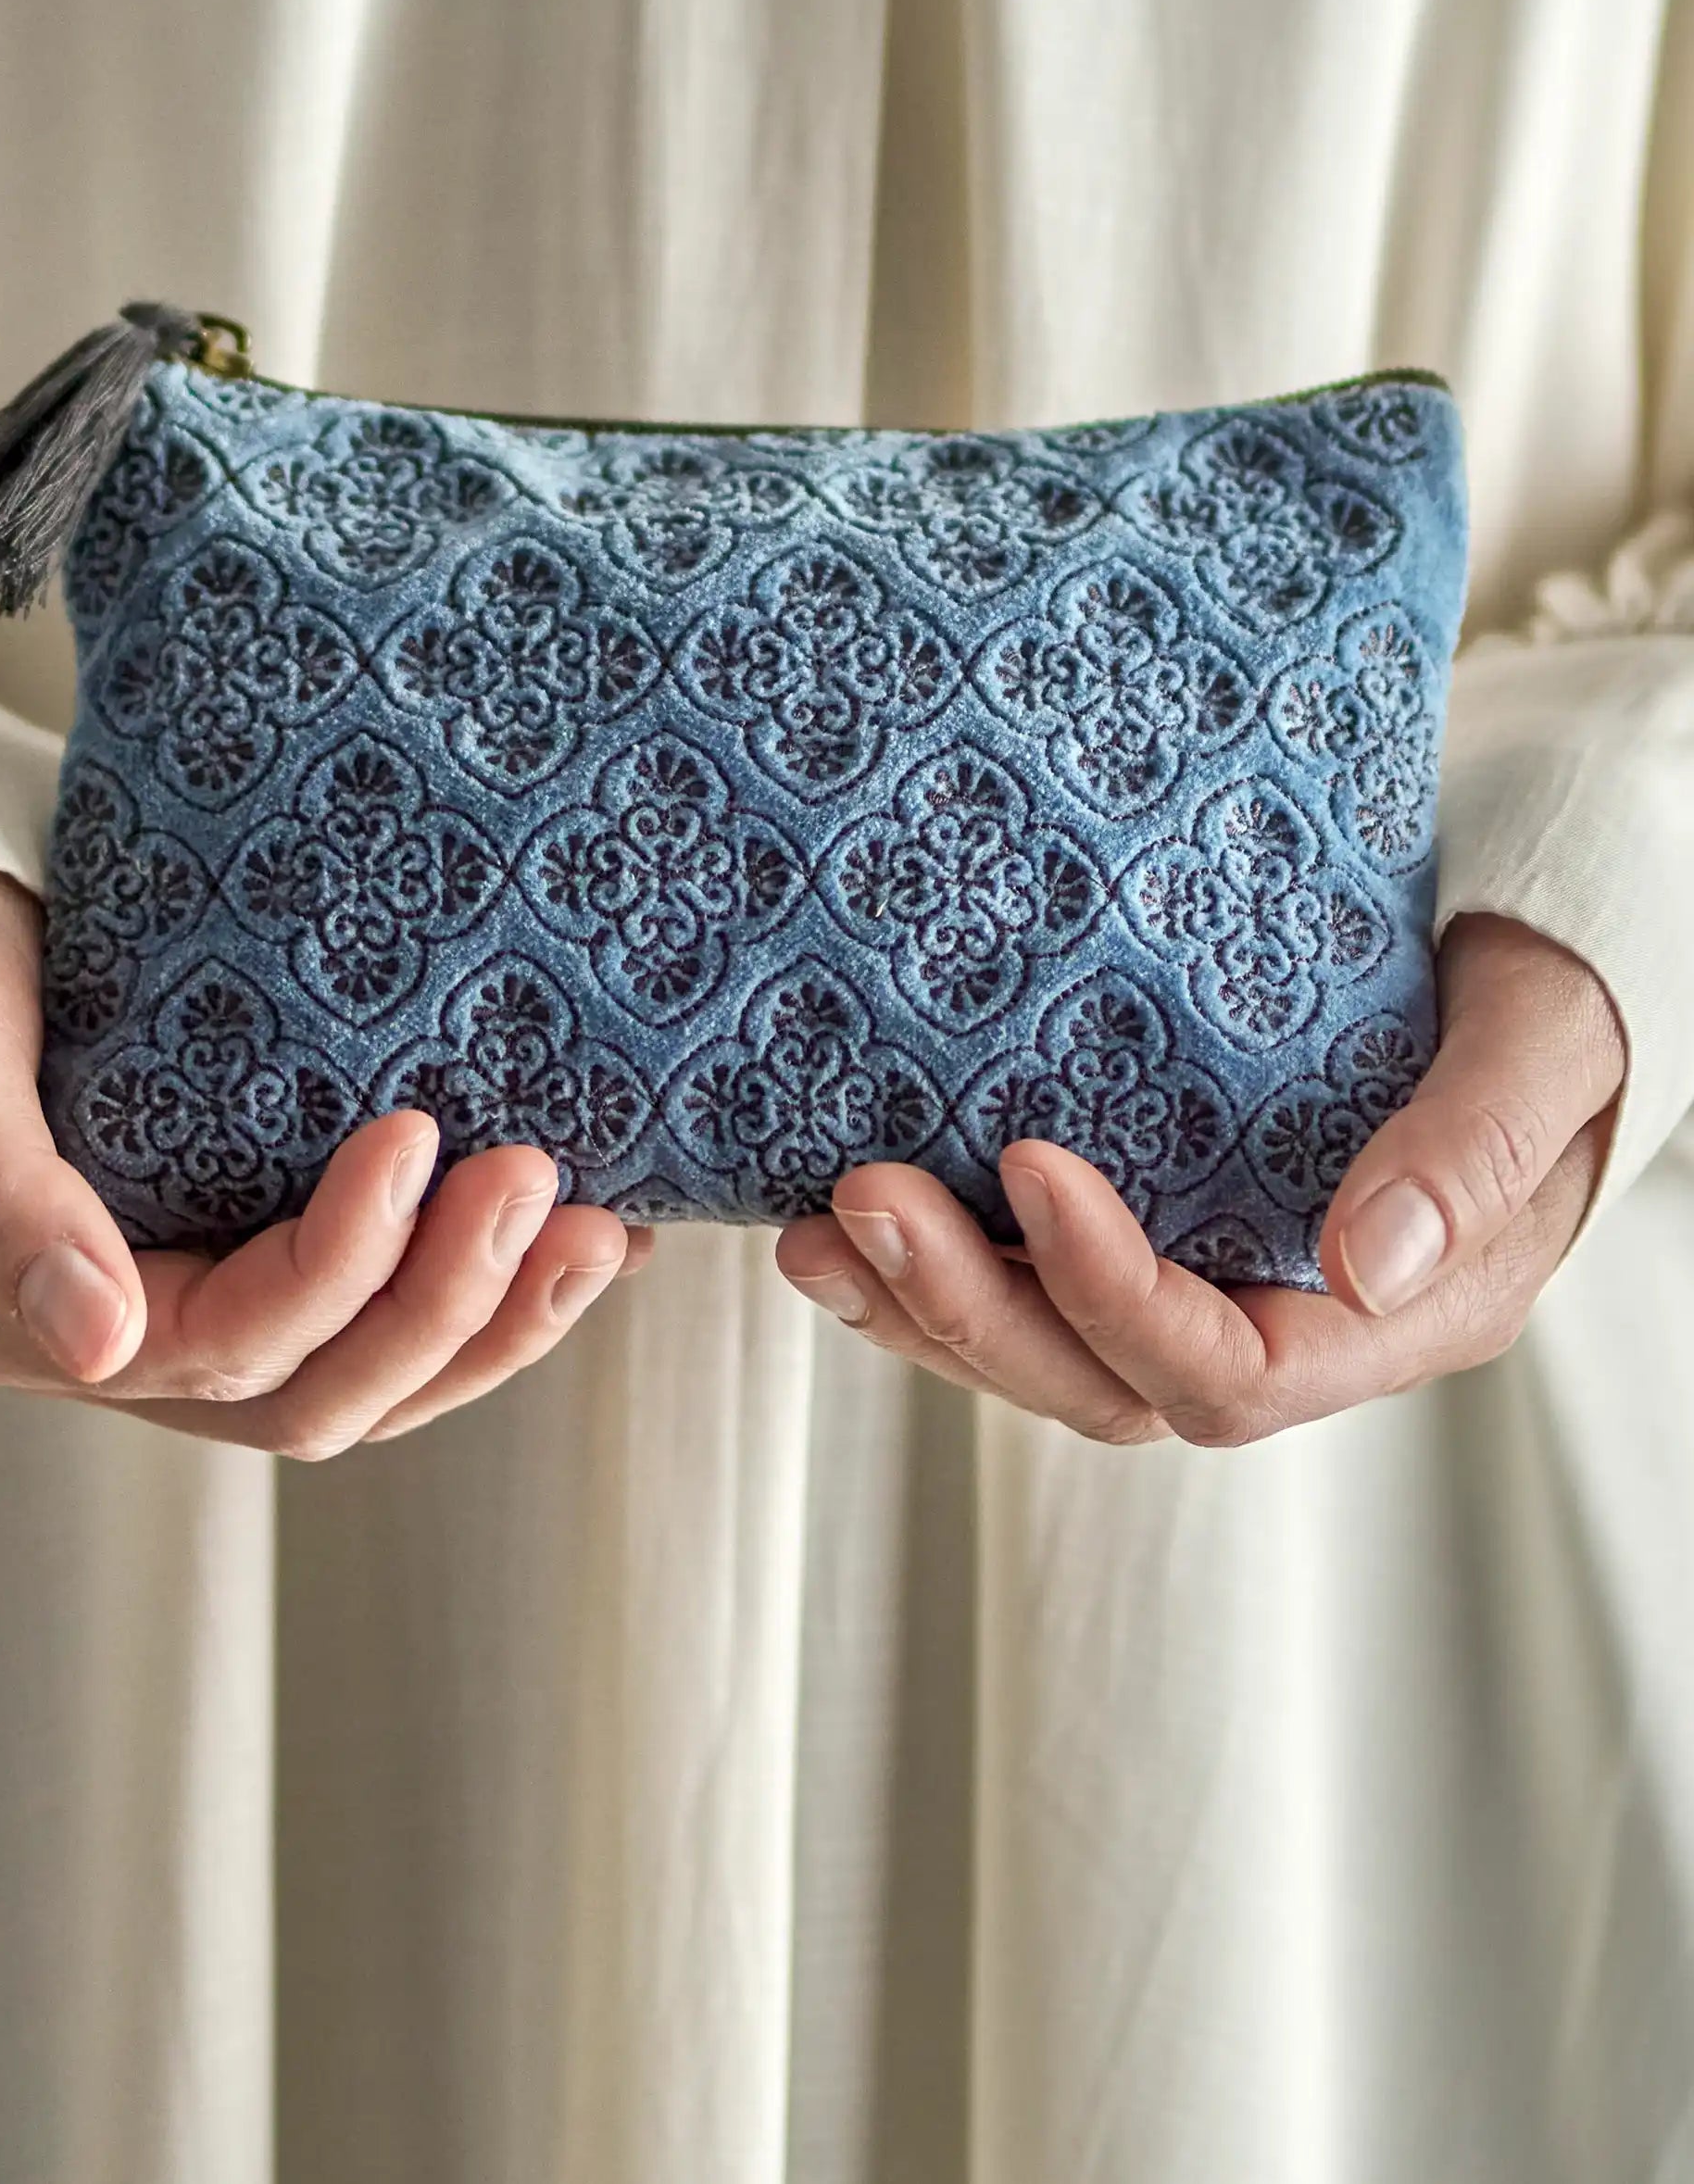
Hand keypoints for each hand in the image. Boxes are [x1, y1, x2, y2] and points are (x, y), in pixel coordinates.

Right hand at [0, 870, 648, 1455]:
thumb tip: (93, 1343)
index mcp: (24, 1317)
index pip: (221, 1342)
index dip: (339, 1262)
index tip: (417, 1134)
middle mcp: (116, 1342)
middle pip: (315, 1390)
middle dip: (447, 1301)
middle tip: (541, 1185)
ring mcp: (192, 1311)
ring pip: (365, 1381)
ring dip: (491, 1318)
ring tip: (596, 1234)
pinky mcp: (250, 1260)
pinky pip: (378, 1324)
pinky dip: (482, 1295)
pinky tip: (570, 1240)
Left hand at [777, 916, 1624, 1445]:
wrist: (1527, 981)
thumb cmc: (1547, 1010)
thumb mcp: (1538, 1053)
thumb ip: (1471, 1149)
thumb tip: (1368, 1263)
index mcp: (1395, 1316)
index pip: (1228, 1366)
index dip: (1113, 1288)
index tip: (1030, 1161)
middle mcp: (1290, 1332)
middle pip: (1107, 1383)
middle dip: (973, 1305)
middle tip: (861, 1199)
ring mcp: (1215, 1297)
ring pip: (1050, 1359)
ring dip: (924, 1305)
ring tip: (818, 1230)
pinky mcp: (1157, 1242)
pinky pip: (1033, 1299)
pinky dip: (937, 1270)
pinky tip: (851, 1221)